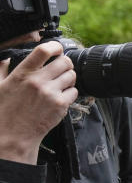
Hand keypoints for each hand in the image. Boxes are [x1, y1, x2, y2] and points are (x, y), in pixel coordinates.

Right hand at [0, 42, 76, 163]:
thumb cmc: (3, 111)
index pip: (43, 50)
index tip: (58, 49)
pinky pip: (74, 92)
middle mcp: (37, 81)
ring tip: (60, 84)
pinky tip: (60, 97)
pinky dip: (70, 93)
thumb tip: (6, 55)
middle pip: (64, 61)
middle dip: (65, 63)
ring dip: (68, 78)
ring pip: (72, 76)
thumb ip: (2, 68)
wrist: (12, 135)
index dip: (55, 46)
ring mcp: (50, 93)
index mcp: (21, 73)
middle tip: (61, 69)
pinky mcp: (60, 105)